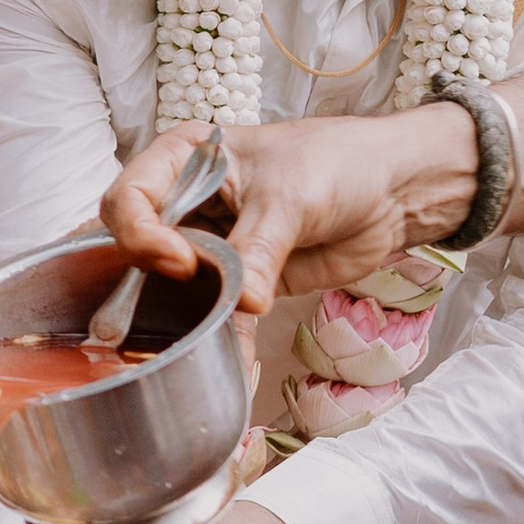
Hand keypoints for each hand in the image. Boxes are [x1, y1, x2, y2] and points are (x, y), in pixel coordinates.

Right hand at [103, 106, 481, 319]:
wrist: (394, 191)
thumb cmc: (340, 163)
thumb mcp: (291, 198)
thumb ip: (258, 250)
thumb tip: (239, 302)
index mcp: (184, 158)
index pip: (129, 198)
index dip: (141, 234)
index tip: (179, 260)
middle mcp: (185, 202)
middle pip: (133, 247)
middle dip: (139, 281)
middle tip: (159, 308)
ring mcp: (207, 245)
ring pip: (165, 287)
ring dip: (172, 317)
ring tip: (180, 344)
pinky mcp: (234, 282)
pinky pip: (212, 314)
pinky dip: (218, 340)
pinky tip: (224, 364)